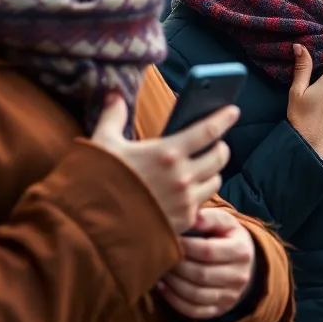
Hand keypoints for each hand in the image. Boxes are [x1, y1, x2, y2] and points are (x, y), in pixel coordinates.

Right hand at [91, 94, 235, 233]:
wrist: (89, 227)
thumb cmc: (94, 182)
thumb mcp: (102, 144)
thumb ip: (113, 116)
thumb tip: (114, 94)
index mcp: (167, 152)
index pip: (209, 130)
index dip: (224, 118)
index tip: (233, 111)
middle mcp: (183, 176)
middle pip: (220, 156)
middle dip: (220, 147)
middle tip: (214, 144)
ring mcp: (185, 200)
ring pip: (215, 180)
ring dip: (211, 172)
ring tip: (200, 168)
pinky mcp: (184, 220)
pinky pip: (203, 203)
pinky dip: (199, 195)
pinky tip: (186, 192)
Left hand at [158, 208, 256, 319]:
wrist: (244, 264)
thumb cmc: (227, 239)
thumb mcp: (225, 223)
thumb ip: (209, 217)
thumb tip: (191, 217)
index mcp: (241, 251)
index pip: (207, 251)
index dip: (184, 246)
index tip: (170, 238)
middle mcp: (240, 276)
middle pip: (200, 274)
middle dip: (176, 266)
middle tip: (160, 256)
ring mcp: (231, 296)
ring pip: (195, 294)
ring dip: (173, 283)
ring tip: (160, 271)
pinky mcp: (220, 309)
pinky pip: (193, 310)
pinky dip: (174, 300)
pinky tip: (163, 288)